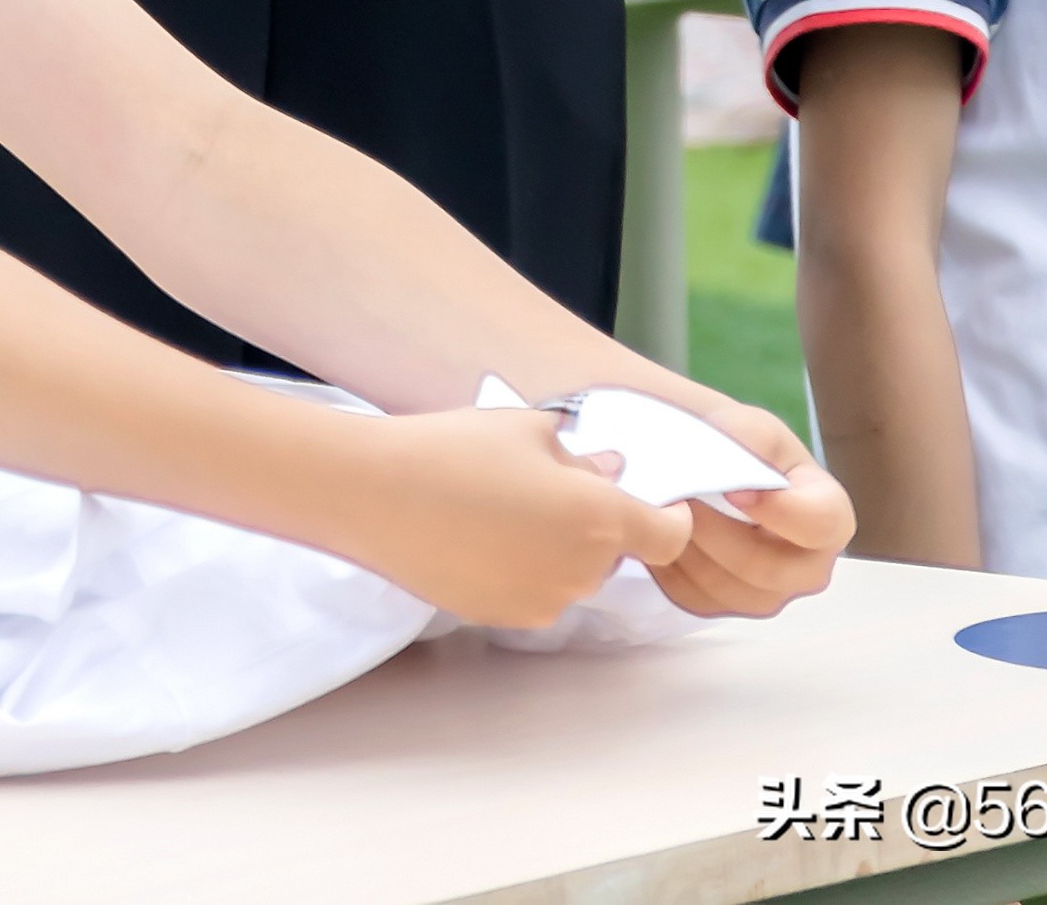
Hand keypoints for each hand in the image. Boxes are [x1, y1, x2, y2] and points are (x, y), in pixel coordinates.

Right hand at [339, 408, 690, 629]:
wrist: (377, 495)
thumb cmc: (456, 449)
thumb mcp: (526, 430)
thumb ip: (581, 456)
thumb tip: (610, 469)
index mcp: (598, 519)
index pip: (669, 536)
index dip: (669, 517)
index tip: (653, 499)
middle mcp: (580, 572)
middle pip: (614, 553)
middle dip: (597, 522)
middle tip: (550, 481)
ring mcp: (542, 602)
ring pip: (573, 573)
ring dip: (560, 546)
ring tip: (506, 505)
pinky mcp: (504, 617)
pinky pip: (535, 589)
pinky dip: (524, 566)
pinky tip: (480, 533)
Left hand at [639, 387, 853, 619]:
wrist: (705, 465)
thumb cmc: (740, 444)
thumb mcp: (752, 426)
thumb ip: (752, 437)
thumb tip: (740, 477)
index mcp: (829, 517)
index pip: (820, 525)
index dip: (778, 510)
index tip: (734, 488)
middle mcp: (808, 567)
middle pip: (765, 569)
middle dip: (717, 531)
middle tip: (683, 495)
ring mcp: (769, 595)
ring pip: (726, 589)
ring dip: (690, 547)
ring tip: (669, 507)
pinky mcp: (727, 607)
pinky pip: (696, 599)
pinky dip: (672, 566)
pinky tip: (663, 531)